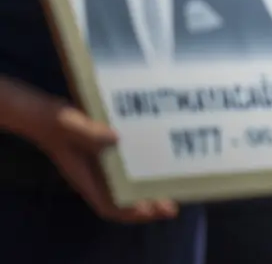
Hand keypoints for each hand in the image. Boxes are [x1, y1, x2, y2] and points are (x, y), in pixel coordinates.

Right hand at [33, 99, 177, 221]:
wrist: (45, 112)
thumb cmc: (56, 122)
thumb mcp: (71, 126)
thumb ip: (90, 133)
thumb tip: (117, 139)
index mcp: (86, 178)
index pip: (108, 205)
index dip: (128, 212)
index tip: (149, 211)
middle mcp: (96, 177)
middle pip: (122, 200)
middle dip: (147, 205)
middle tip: (171, 207)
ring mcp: (101, 166)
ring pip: (127, 186)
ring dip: (149, 189)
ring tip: (174, 188)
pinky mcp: (106, 152)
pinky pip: (128, 168)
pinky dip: (143, 170)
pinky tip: (162, 161)